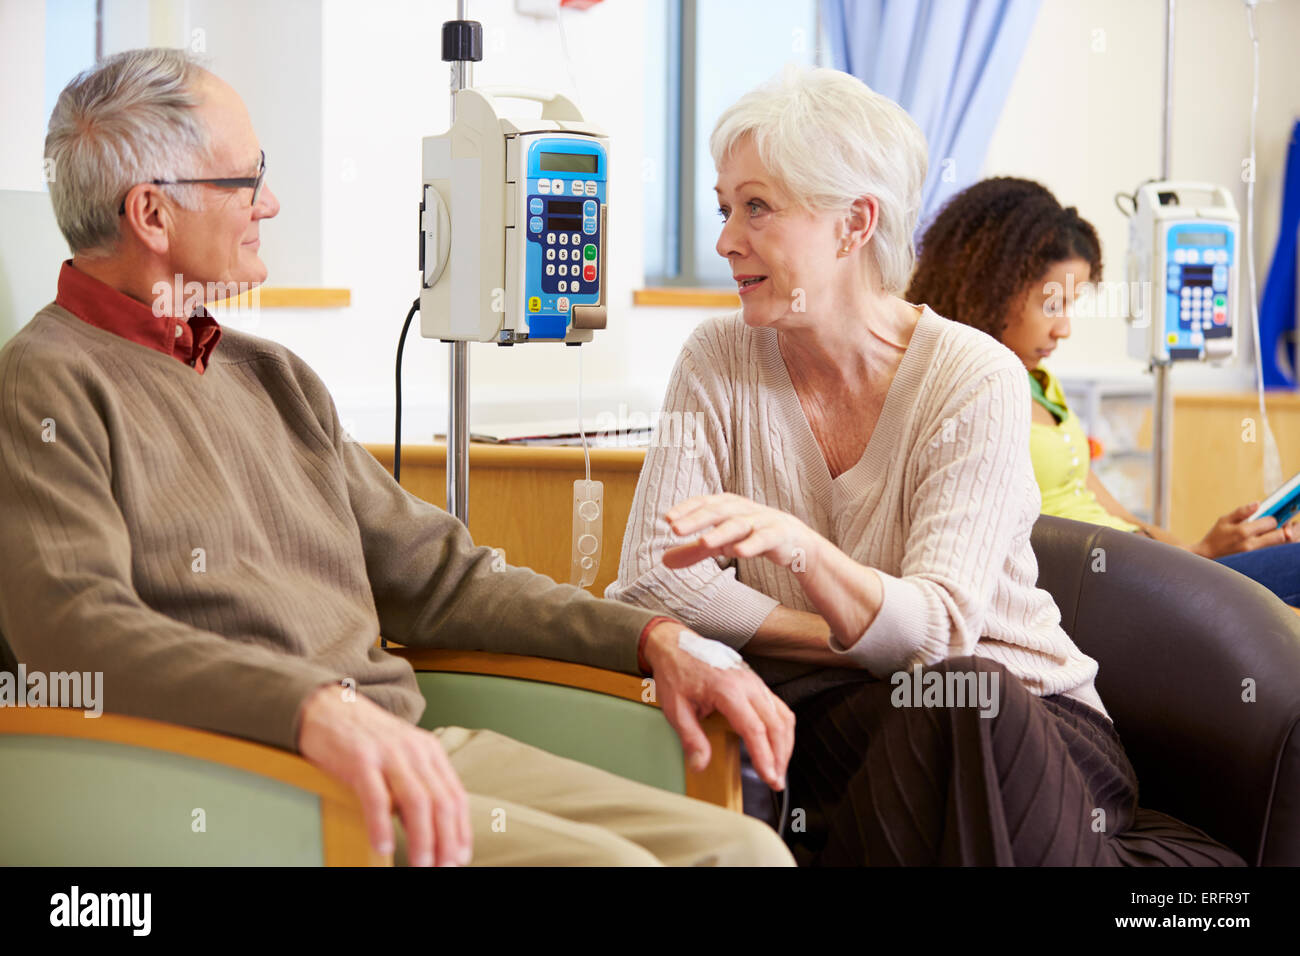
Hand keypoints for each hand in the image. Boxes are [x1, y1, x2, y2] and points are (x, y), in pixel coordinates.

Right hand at [297, 683, 471, 866]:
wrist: (327, 707)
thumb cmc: (364, 739)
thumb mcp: (401, 754)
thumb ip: (417, 783)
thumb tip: (431, 829)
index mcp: (429, 751)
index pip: (455, 796)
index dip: (461, 831)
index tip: (461, 858)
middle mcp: (415, 751)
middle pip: (441, 802)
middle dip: (447, 842)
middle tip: (444, 868)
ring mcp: (388, 754)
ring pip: (416, 802)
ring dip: (422, 840)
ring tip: (421, 866)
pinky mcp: (360, 758)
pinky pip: (376, 797)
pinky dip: (381, 825)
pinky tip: (384, 847)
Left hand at [642, 621, 793, 790]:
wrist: (676, 644)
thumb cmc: (675, 672)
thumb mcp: (675, 708)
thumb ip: (691, 738)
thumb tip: (700, 764)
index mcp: (727, 689)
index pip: (755, 729)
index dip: (765, 757)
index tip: (769, 777)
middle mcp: (747, 684)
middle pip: (776, 724)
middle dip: (780, 756)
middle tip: (776, 780)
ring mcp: (754, 681)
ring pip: (783, 715)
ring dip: (785, 743)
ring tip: (778, 767)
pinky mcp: (756, 682)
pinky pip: (778, 706)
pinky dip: (782, 728)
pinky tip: (777, 743)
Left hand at [663, 493, 817, 570]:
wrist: (793, 540)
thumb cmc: (750, 536)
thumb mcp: (720, 542)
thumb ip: (693, 551)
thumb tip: (663, 561)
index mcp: (727, 506)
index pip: (703, 503)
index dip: (686, 509)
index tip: (667, 519)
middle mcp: (742, 509)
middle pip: (717, 511)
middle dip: (696, 519)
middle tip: (675, 528)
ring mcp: (761, 521)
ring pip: (739, 524)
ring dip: (721, 532)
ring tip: (703, 542)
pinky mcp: (778, 535)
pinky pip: (764, 538)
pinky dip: (752, 544)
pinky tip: (740, 552)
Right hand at [1193, 502, 1291, 558]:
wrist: (1208, 555)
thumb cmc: (1216, 536)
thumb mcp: (1224, 519)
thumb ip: (1242, 511)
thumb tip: (1257, 504)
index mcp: (1243, 531)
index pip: (1271, 522)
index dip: (1272, 517)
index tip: (1267, 517)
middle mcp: (1250, 544)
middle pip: (1280, 536)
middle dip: (1280, 528)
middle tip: (1273, 526)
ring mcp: (1254, 554)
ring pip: (1278, 545)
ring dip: (1278, 537)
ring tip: (1269, 533)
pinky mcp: (1255, 560)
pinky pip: (1272, 551)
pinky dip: (1273, 545)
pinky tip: (1265, 541)